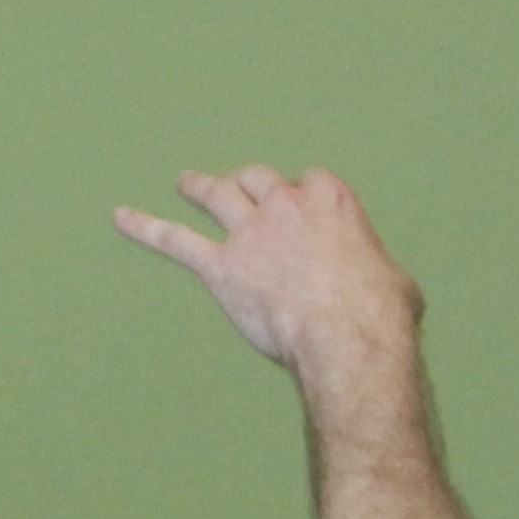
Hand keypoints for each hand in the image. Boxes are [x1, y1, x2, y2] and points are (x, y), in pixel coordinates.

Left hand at [112, 163, 426, 395]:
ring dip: (197, 185)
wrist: (347, 339)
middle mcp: (285, 206)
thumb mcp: (396, 282)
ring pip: (216, 196)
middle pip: (257, 179)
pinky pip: (174, 240)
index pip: (308, 182)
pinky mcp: (221, 267)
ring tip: (185, 182)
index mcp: (331, 200)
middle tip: (236, 183)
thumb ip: (379, 271)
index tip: (300, 210)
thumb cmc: (380, 316)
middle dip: (247, 181)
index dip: (301, 197)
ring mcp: (249, 232)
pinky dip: (145, 227)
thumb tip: (387, 288)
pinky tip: (121, 218)